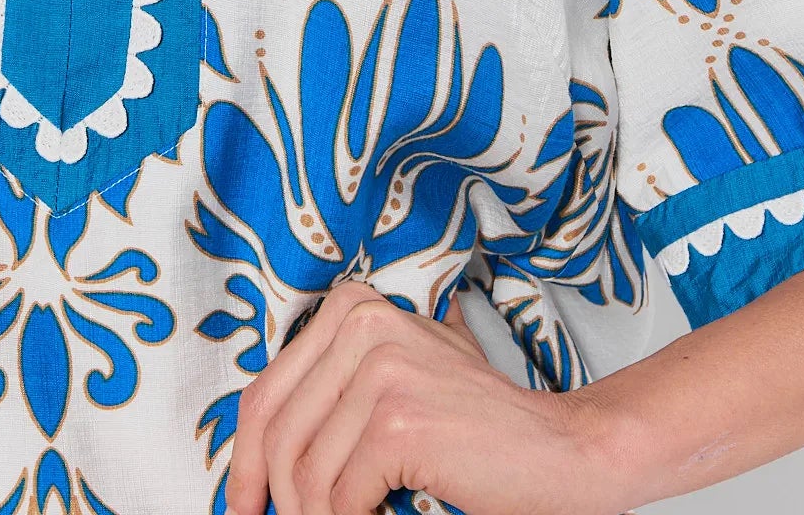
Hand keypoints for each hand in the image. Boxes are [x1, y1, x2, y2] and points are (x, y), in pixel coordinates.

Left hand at [224, 278, 622, 514]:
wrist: (560, 447)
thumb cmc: (477, 423)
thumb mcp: (396, 378)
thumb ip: (335, 388)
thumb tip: (259, 448)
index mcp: (352, 308)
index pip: (266, 392)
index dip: (244, 458)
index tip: (243, 501)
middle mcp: (362, 325)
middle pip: (275, 430)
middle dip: (267, 493)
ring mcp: (380, 370)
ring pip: (303, 471)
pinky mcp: (397, 421)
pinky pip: (339, 495)